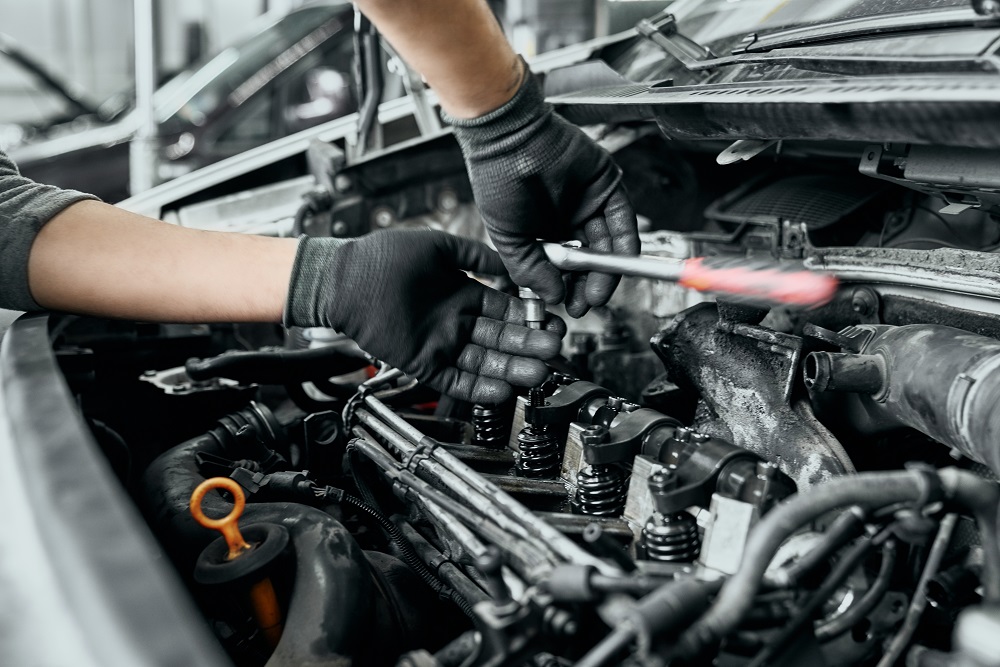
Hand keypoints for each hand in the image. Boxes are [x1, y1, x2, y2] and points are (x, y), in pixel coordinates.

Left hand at [284, 229, 564, 403]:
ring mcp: (440, 344)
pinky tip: (502, 389)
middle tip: (555, 350)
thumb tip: (508, 261)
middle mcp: (455, 322)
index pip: (505, 310)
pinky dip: (477, 388)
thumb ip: (475, 257)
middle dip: (528, 345)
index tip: (553, 323)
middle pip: (500, 339)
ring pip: (483, 362)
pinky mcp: (422, 363)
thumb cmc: (382, 257)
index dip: (529, 318)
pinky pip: (454, 380)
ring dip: (511, 369)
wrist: (344, 279)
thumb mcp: (438, 247)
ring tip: (538, 372)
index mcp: (462, 294)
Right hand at [449, 64, 639, 316]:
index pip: (565, 268)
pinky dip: (623, 246)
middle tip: (586, 305)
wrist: (509, 138)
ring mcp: (590, 204)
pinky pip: (623, 221)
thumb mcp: (507, 237)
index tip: (571, 307)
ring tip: (597, 293)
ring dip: (607, 273)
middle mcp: (569, 219)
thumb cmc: (497, 180)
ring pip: (608, 246)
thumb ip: (530, 270)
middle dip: (589, 286)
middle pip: (590, 260)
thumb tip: (553, 298)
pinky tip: (613, 267)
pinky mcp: (607, 187)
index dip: (569, 289)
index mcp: (544, 231)